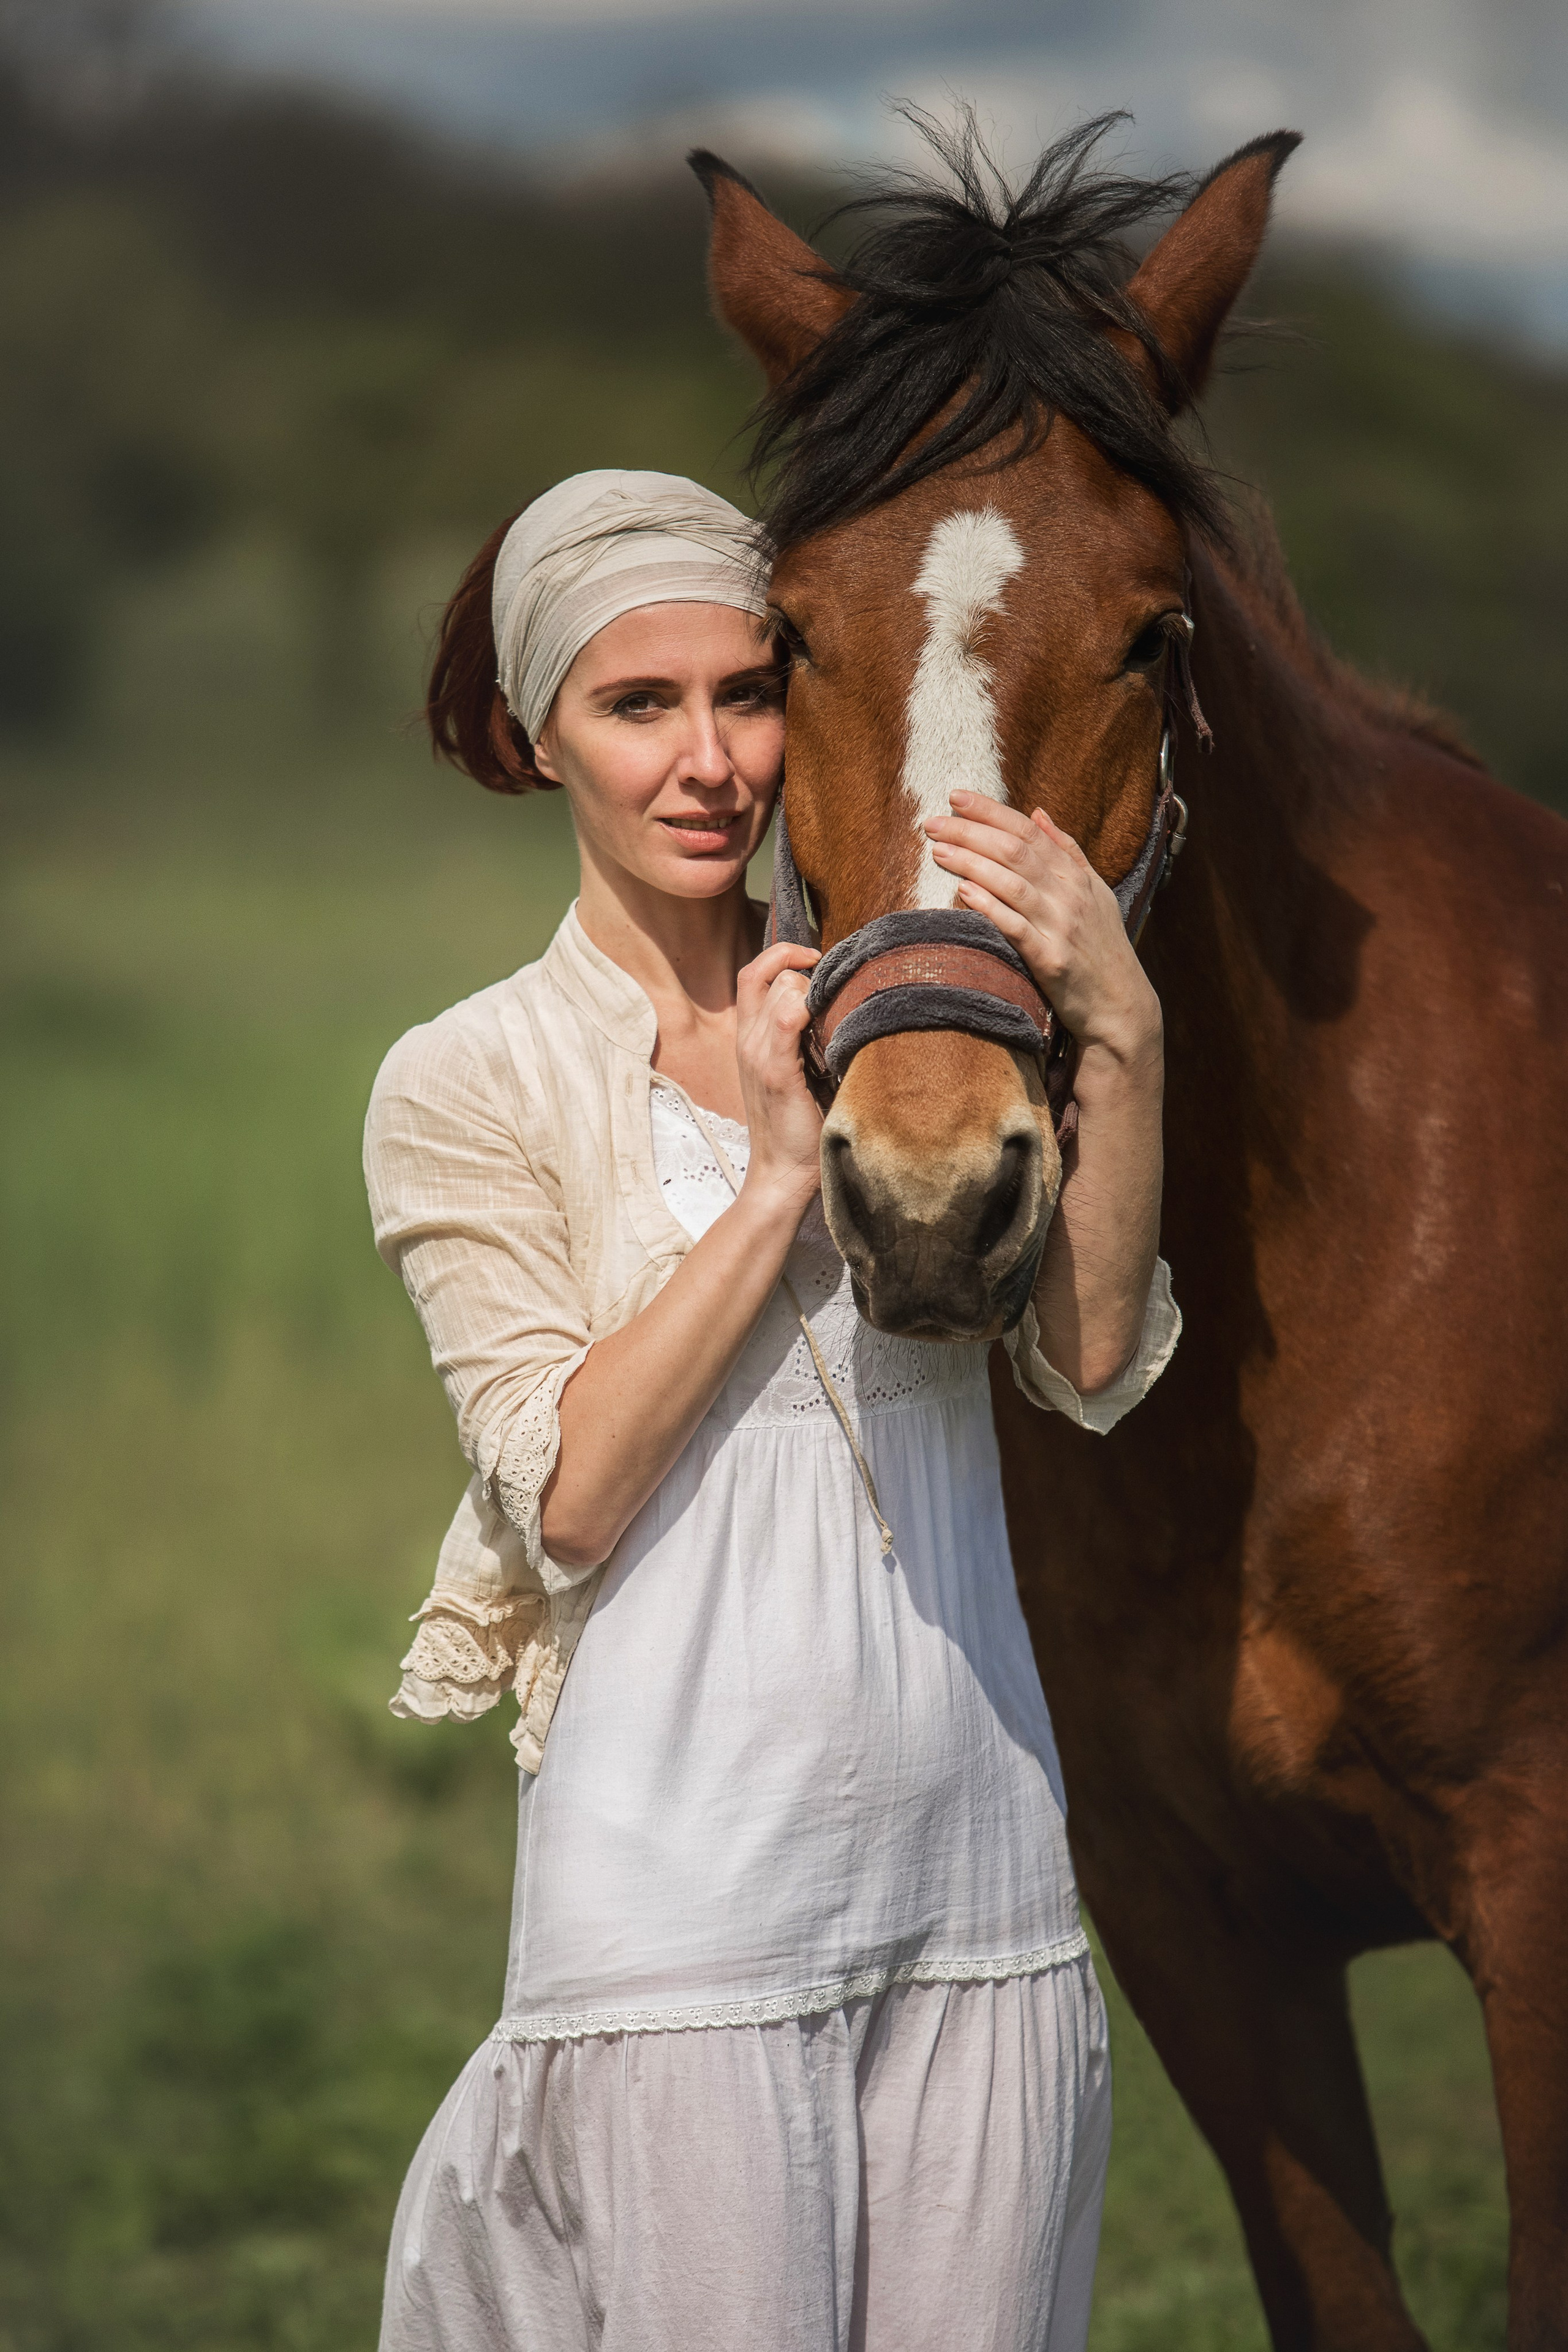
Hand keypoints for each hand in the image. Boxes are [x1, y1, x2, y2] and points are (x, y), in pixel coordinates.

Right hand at [734, 941, 822, 1209]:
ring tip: (836, 1016)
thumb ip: (803, 1038)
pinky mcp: (776, 1072)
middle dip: (804, 971)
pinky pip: (788, 1021)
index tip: (816, 960)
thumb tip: (838, 1005)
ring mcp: (758, 1054)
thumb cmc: (798, 1124)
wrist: (783, 1172)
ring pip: (782, 989)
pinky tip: (832, 1024)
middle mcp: (748, 1040)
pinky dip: (809, 1009)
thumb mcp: (797, 1070)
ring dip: (813, 991)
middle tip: (834, 992)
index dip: (783, 956)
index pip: (754, 973)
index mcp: (750, 1037)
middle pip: (768, 973)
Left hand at [924, 792, 1161, 1070]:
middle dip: (972, 832)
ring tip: (938, 849)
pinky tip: (964, 891)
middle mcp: (1069, 896)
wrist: (1120, 1004)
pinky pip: (1015, 928)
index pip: (1028, 832)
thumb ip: (1067, 851)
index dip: (991, 811)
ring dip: (972, 863)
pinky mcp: (1052, 960)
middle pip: (1016, 852)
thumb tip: (1038, 813)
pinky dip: (990, 907)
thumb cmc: (1101, 947)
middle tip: (933, 822)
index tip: (956, 797)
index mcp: (1075, 876)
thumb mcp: (1094, 892)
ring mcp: (1061, 927)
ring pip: (1013, 884)